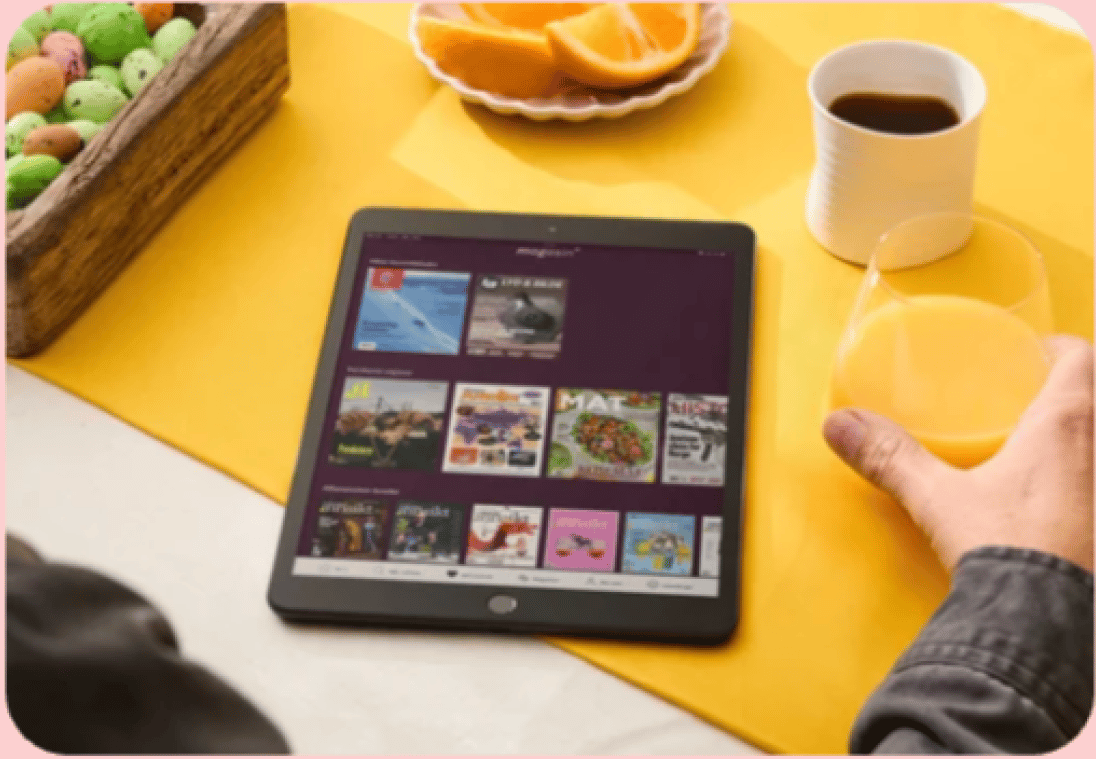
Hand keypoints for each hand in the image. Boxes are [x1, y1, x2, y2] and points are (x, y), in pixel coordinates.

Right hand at [823, 336, 1093, 571]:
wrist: (1042, 624)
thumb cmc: (1007, 551)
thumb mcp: (937, 497)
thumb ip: (889, 456)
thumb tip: (841, 425)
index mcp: (1067, 425)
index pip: (1081, 359)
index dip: (1060, 349)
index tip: (1036, 354)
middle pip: (1095, 401)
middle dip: (1070, 396)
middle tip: (1034, 402)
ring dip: (1079, 444)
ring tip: (1044, 454)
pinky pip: (1095, 494)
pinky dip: (1081, 488)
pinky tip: (1055, 507)